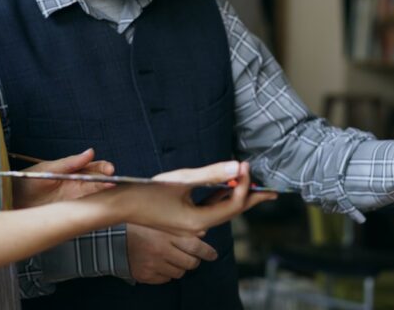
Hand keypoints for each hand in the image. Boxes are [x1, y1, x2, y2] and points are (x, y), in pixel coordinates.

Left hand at [11, 148, 114, 208]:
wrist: (11, 200)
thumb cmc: (28, 181)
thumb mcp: (47, 169)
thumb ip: (69, 163)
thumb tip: (90, 152)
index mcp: (73, 170)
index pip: (94, 167)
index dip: (103, 168)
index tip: (110, 169)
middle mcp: (76, 184)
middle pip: (97, 181)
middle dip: (107, 181)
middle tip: (112, 181)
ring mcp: (73, 198)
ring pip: (94, 195)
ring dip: (103, 193)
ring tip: (110, 191)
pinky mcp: (68, 211)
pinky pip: (84, 209)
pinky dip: (94, 207)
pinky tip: (100, 206)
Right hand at [116, 161, 275, 235]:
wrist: (120, 204)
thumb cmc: (146, 191)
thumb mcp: (182, 180)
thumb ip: (212, 173)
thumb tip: (238, 167)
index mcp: (198, 222)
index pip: (232, 204)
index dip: (244, 184)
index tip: (246, 164)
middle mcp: (197, 228)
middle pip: (232, 212)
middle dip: (251, 198)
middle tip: (273, 191)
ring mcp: (190, 226)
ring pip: (221, 211)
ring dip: (237, 197)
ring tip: (254, 187)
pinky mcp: (184, 219)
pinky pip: (210, 210)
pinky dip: (221, 198)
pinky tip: (227, 188)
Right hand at [126, 224, 217, 283]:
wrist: (112, 237)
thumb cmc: (139, 225)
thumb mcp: (161, 219)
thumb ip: (181, 226)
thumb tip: (203, 233)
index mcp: (166, 233)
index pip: (196, 246)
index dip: (208, 252)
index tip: (212, 254)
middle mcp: (161, 250)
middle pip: (190, 263)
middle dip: (194, 260)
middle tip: (191, 256)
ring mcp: (153, 264)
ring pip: (179, 273)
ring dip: (180, 267)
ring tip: (172, 258)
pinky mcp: (145, 275)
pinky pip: (165, 279)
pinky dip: (166, 273)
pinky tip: (161, 264)